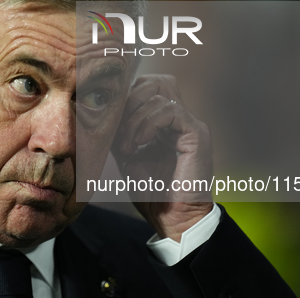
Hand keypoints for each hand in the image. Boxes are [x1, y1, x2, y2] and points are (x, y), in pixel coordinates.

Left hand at [111, 74, 212, 242]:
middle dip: (130, 102)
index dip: (126, 99)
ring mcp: (191, 124)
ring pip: (160, 95)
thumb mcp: (126, 154)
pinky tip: (139, 143)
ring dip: (134, 120)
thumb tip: (102, 109)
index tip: (111, 126)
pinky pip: (171, 110)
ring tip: (127, 146)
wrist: (171, 218)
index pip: (146, 87)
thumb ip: (120, 130)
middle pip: (156, 82)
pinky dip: (149, 123)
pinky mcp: (197, 134)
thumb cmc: (151, 191)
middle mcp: (181, 118)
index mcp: (166, 121)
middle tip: (119, 131)